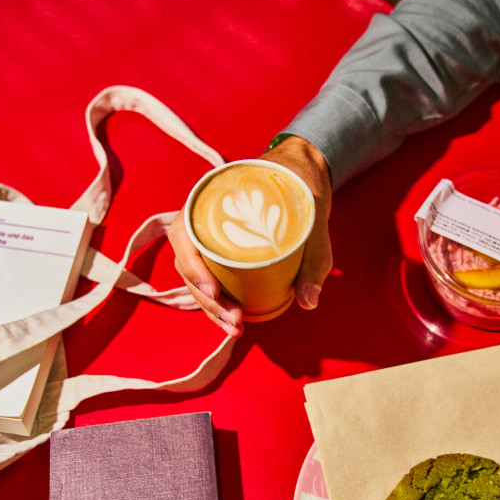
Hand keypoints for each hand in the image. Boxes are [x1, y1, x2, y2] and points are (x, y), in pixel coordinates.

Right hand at [168, 136, 332, 336]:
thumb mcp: (313, 219)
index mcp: (210, 200)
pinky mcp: (220, 251)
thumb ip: (315, 258)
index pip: (184, 236)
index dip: (193, 267)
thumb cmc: (300, 188)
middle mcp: (201, 219)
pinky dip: (219, 301)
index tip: (213, 290)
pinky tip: (234, 320)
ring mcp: (208, 237)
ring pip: (197, 277)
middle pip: (189, 265)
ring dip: (211, 307)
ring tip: (235, 328)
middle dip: (208, 300)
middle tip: (235, 322)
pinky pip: (210, 277)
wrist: (300, 172)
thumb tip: (309, 301)